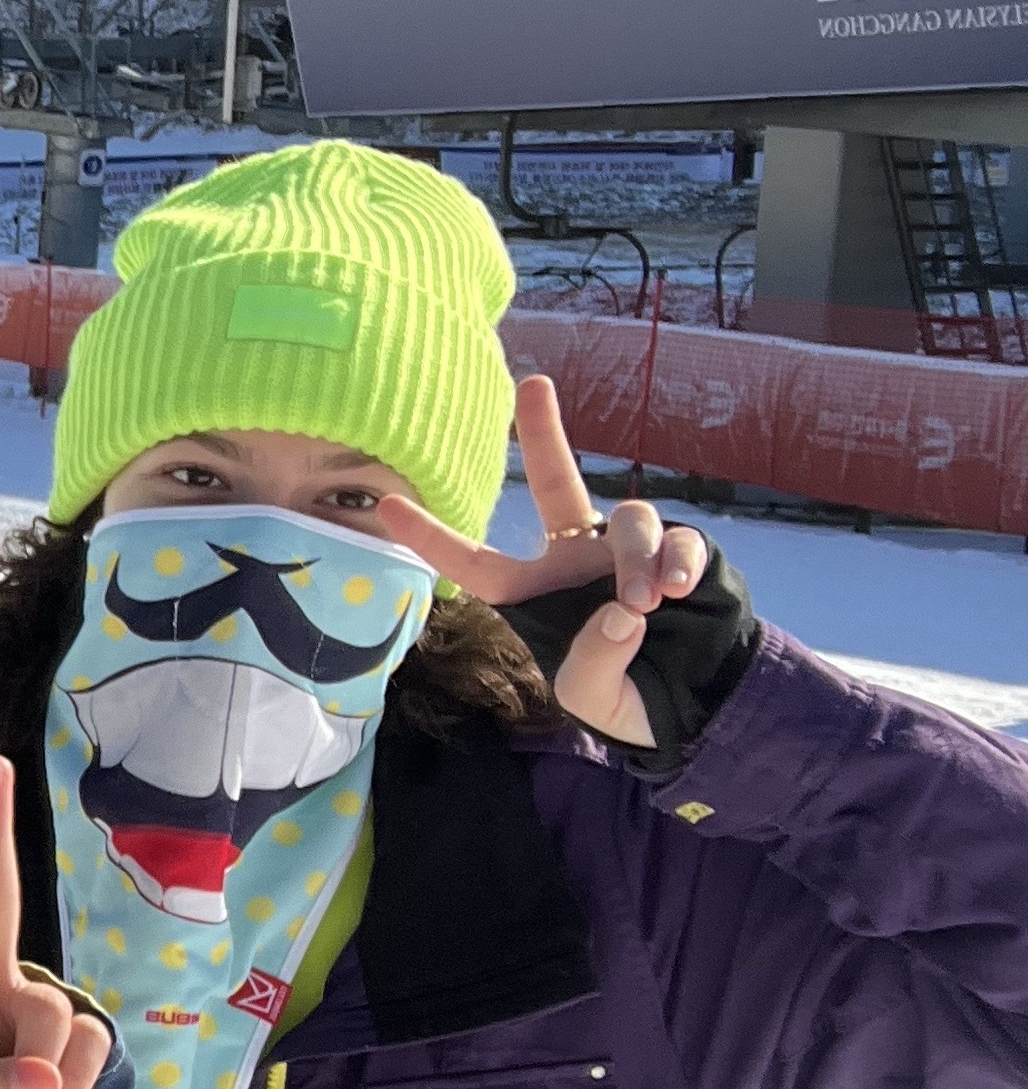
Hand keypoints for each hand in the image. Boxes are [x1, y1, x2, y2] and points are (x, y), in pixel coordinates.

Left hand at [377, 375, 710, 749]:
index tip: (385, 504)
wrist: (703, 705)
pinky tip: (676, 590)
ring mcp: (630, 551)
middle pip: (557, 482)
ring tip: (643, 603)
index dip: (434, 538)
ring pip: (628, 519)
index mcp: (536, 592)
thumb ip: (595, 663)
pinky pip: (677, 539)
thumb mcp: (595, 700)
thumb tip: (623, 612)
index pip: (477, 563)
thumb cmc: (632, 699)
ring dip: (634, 559)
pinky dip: (676, 560)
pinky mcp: (683, 553)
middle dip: (545, 432)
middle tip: (532, 383)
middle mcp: (577, 558)